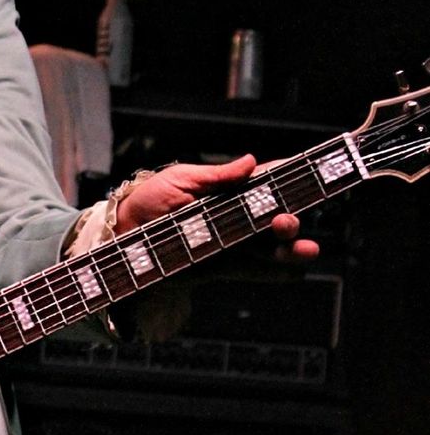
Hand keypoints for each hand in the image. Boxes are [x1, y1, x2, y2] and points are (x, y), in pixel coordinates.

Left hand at [114, 155, 319, 262]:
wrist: (120, 234)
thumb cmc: (149, 201)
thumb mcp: (181, 180)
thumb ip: (217, 177)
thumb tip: (252, 162)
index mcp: (231, 191)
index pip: (270, 182)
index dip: (294, 177)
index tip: (315, 171)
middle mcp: (239, 218)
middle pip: (278, 218)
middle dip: (290, 219)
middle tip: (286, 220)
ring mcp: (233, 245)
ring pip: (274, 248)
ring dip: (292, 248)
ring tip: (301, 247)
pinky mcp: (222, 268)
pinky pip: (256, 272)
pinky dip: (278, 272)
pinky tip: (295, 270)